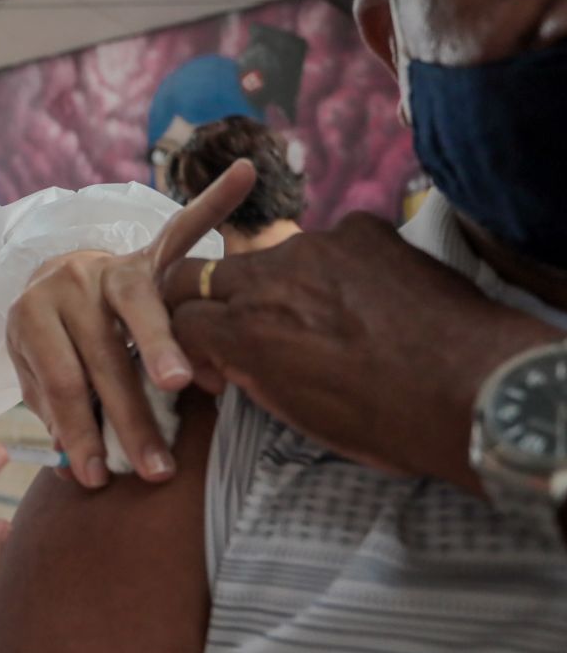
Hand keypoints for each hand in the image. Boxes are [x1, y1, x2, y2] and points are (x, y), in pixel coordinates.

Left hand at [7, 162, 255, 488]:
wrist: (52, 285)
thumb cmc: (52, 343)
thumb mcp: (36, 372)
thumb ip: (55, 409)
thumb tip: (80, 467)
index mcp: (34, 314)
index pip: (62, 379)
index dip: (79, 428)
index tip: (97, 476)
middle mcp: (72, 283)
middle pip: (104, 355)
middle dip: (129, 417)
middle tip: (154, 466)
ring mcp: (113, 265)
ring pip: (144, 309)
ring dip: (166, 351)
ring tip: (187, 385)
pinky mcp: (148, 254)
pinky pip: (183, 229)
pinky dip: (213, 203)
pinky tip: (243, 176)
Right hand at [162, 212, 561, 492]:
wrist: (475, 387)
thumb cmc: (386, 422)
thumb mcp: (296, 414)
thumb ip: (250, 372)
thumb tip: (231, 358)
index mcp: (243, 332)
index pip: (178, 318)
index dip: (190, 343)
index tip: (217, 364)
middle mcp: (267, 279)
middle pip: (202, 273)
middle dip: (210, 301)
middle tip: (241, 330)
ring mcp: (315, 246)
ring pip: (269, 258)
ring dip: (277, 285)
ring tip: (322, 319)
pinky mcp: (362, 230)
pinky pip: (328, 242)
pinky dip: (332, 268)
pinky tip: (365, 299)